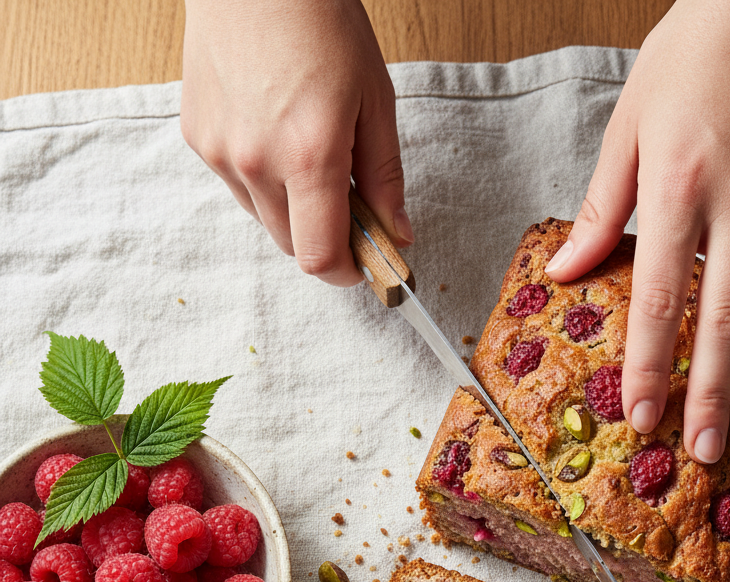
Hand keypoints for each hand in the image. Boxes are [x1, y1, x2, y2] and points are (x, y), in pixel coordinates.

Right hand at [181, 0, 411, 286]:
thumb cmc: (321, 22)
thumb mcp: (374, 100)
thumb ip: (386, 177)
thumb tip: (397, 233)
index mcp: (308, 156)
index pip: (321, 258)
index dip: (348, 273)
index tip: (367, 264)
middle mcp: (256, 163)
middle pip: (293, 247)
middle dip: (326, 240)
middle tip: (350, 203)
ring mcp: (219, 152)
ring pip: (265, 220)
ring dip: (294, 211)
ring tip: (310, 156)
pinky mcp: (197, 138)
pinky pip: (238, 187)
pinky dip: (264, 181)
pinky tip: (276, 134)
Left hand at [545, 0, 729, 461]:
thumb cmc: (694, 57)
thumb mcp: (629, 124)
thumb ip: (602, 207)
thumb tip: (568, 274)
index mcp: (677, 185)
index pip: (660, 297)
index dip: (649, 365)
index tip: (640, 415)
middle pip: (723, 319)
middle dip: (708, 393)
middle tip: (699, 449)